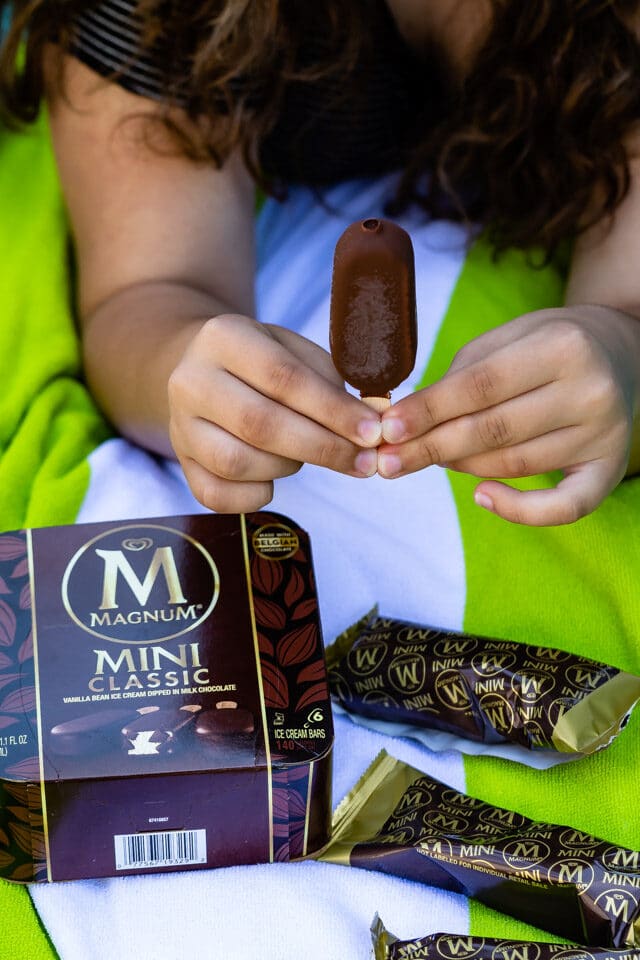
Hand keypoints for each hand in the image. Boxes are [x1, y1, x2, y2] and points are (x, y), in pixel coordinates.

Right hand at [168, 314, 382, 511]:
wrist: (204, 371)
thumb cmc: (264, 362)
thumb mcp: (295, 351)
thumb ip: (333, 383)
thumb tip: (373, 423)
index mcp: (223, 337)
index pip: (283, 378)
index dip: (332, 410)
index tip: (372, 432)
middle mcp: (190, 380)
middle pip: (260, 424)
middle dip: (322, 447)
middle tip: (363, 461)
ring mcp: (179, 425)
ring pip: (237, 463)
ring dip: (287, 466)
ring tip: (308, 454)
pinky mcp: (180, 462)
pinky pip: (216, 495)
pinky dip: (255, 495)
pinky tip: (273, 479)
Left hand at [376, 306, 639, 525]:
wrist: (617, 353)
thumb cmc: (544, 346)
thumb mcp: (504, 339)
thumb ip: (459, 377)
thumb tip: (406, 423)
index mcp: (561, 346)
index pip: (480, 386)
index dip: (429, 410)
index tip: (388, 428)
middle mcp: (590, 391)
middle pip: (494, 430)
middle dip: (432, 448)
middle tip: (388, 462)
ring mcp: (605, 433)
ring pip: (515, 465)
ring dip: (461, 468)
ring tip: (428, 459)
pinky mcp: (612, 468)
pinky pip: (564, 507)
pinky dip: (520, 511)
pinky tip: (482, 496)